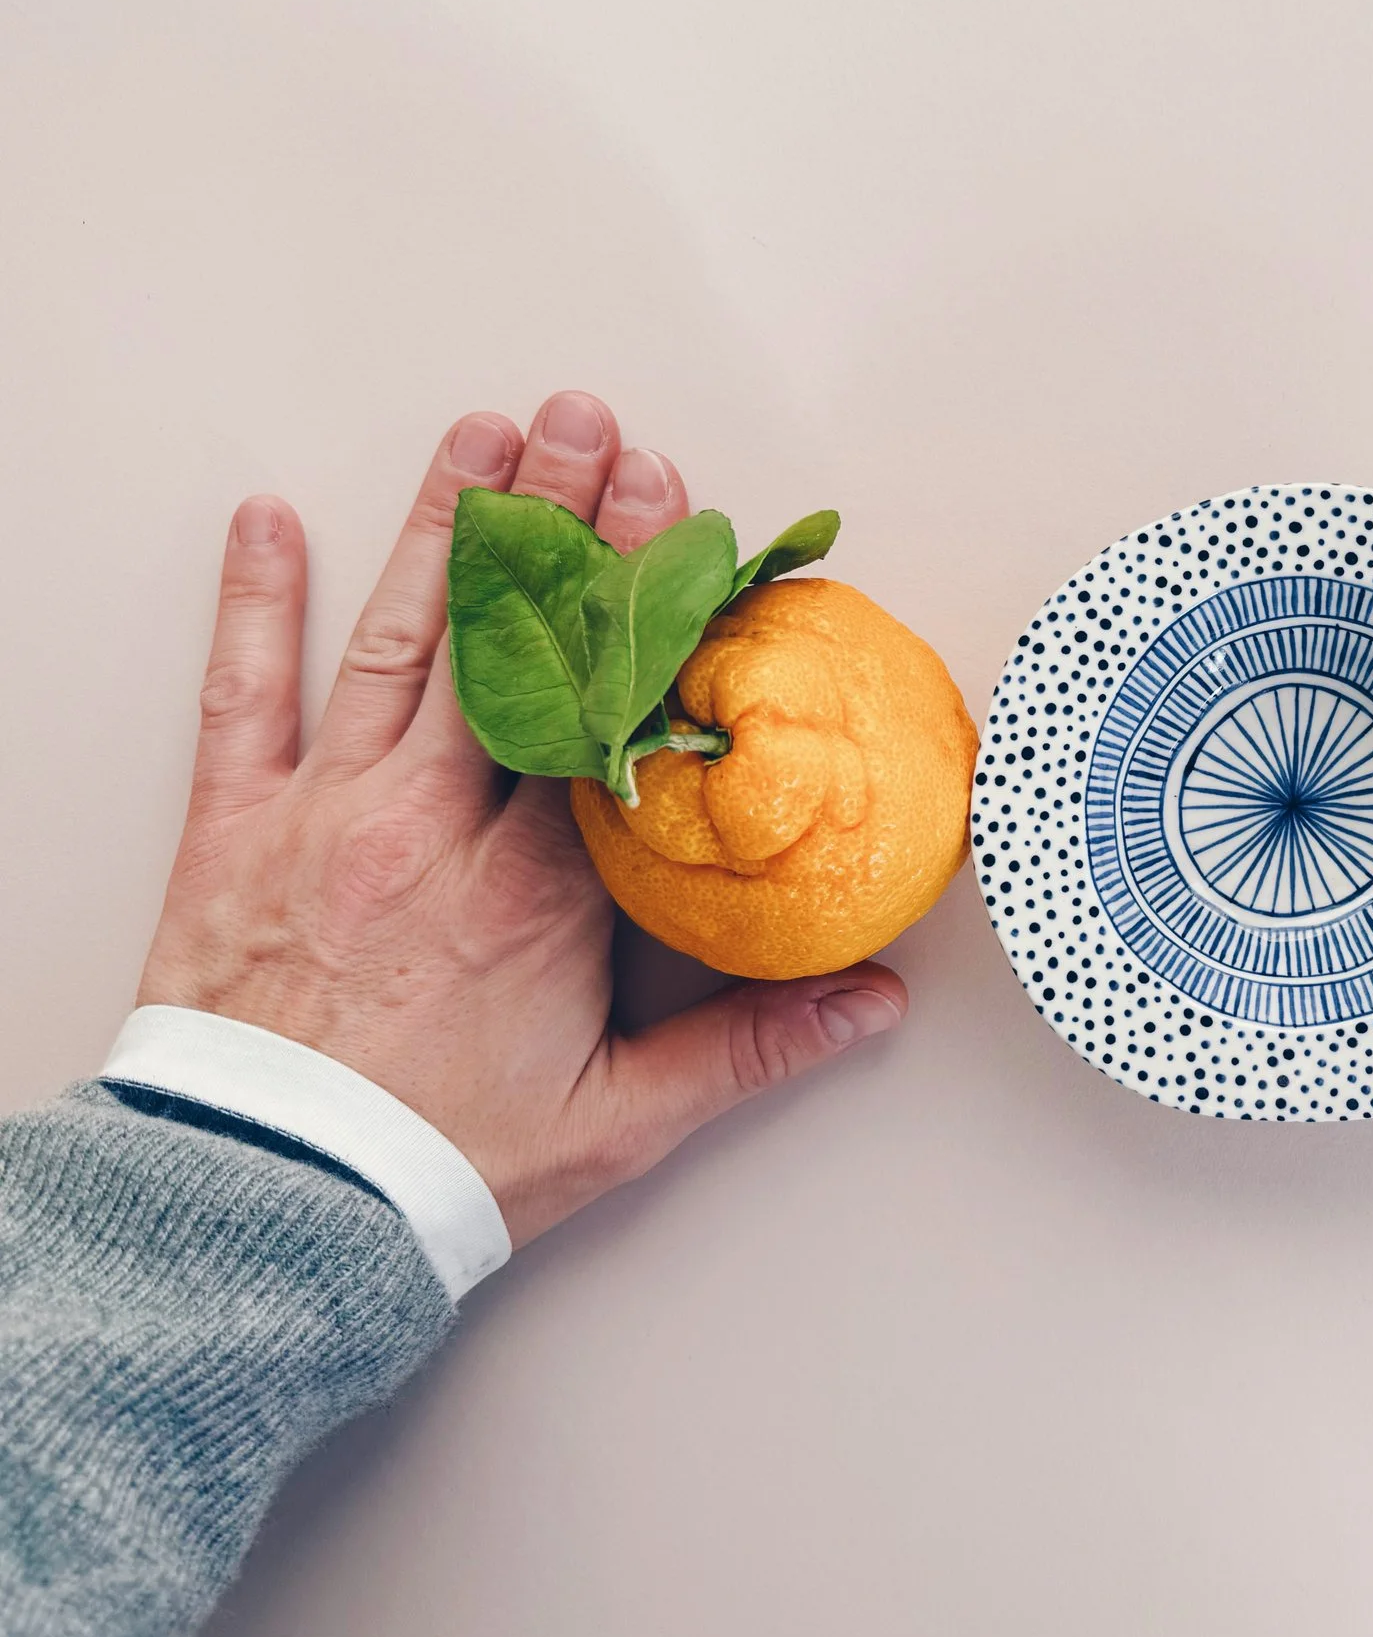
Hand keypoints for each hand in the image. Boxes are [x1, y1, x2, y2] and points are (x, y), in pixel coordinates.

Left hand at [136, 392, 905, 1246]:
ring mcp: (327, 812)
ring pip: (397, 642)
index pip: (607, 702)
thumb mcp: (619, 1118)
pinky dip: (252, 602)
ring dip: (443, 529)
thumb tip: (873, 999)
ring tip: (481, 435)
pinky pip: (240, 695)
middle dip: (555, 521)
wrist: (270, 1214)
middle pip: (511, 643)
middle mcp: (434, 824)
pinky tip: (268, 519)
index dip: (640, 591)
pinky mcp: (235, 827)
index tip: (673, 501)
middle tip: (587, 422)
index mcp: (539, 885)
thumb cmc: (444, 1165)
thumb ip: (751, 1047)